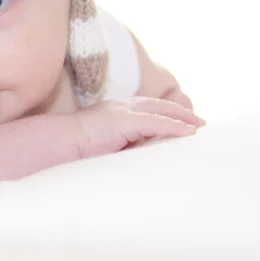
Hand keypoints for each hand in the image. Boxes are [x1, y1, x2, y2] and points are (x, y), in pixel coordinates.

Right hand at [74, 97, 205, 157]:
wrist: (60, 143)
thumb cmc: (75, 149)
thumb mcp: (102, 145)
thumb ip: (119, 145)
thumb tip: (135, 156)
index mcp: (113, 111)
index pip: (144, 108)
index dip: (163, 112)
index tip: (179, 121)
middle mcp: (119, 106)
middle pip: (156, 104)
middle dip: (178, 111)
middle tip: (198, 121)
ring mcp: (122, 111)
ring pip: (159, 110)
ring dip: (181, 118)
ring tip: (198, 126)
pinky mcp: (125, 121)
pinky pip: (156, 122)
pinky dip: (174, 127)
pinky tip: (188, 132)